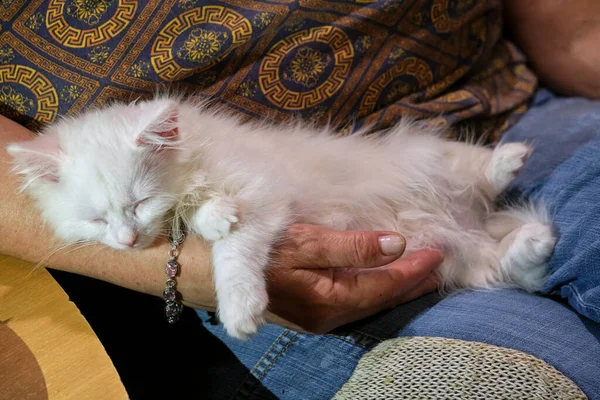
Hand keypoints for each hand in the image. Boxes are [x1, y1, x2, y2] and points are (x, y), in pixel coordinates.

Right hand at [266, 224, 442, 333]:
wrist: (212, 271)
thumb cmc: (257, 250)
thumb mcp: (306, 242)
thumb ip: (352, 246)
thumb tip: (397, 245)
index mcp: (331, 300)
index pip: (385, 285)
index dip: (414, 269)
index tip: (439, 251)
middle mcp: (329, 316)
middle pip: (382, 299)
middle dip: (412, 282)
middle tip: (440, 266)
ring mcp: (319, 318)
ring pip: (370, 303)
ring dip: (396, 287)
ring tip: (420, 275)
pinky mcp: (311, 313)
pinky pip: (356, 302)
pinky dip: (376, 289)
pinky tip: (382, 281)